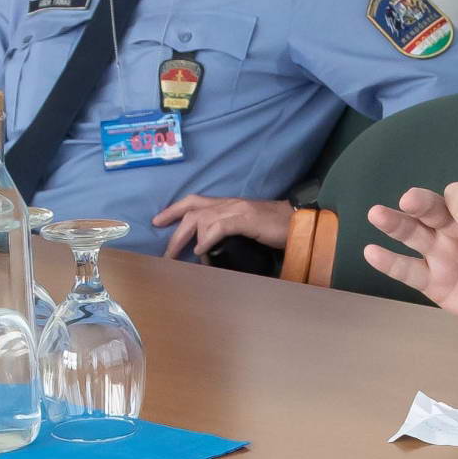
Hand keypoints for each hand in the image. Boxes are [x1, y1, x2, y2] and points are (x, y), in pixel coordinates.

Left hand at [152, 194, 293, 259]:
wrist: (300, 222)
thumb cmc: (276, 228)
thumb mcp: (247, 228)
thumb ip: (228, 234)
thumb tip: (209, 252)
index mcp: (228, 204)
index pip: (195, 201)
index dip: (174, 209)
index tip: (157, 221)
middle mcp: (229, 203)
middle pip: (192, 210)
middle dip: (174, 230)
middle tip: (164, 251)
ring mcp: (238, 210)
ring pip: (201, 218)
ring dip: (186, 239)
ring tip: (179, 257)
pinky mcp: (246, 219)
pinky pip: (219, 226)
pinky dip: (207, 239)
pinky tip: (201, 250)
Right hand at [363, 182, 457, 330]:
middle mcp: (454, 228)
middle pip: (431, 209)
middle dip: (420, 203)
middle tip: (409, 200)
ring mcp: (441, 254)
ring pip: (413, 234)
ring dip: (396, 224)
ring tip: (378, 215)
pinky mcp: (433, 281)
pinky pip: (408, 270)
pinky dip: (390, 262)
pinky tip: (373, 252)